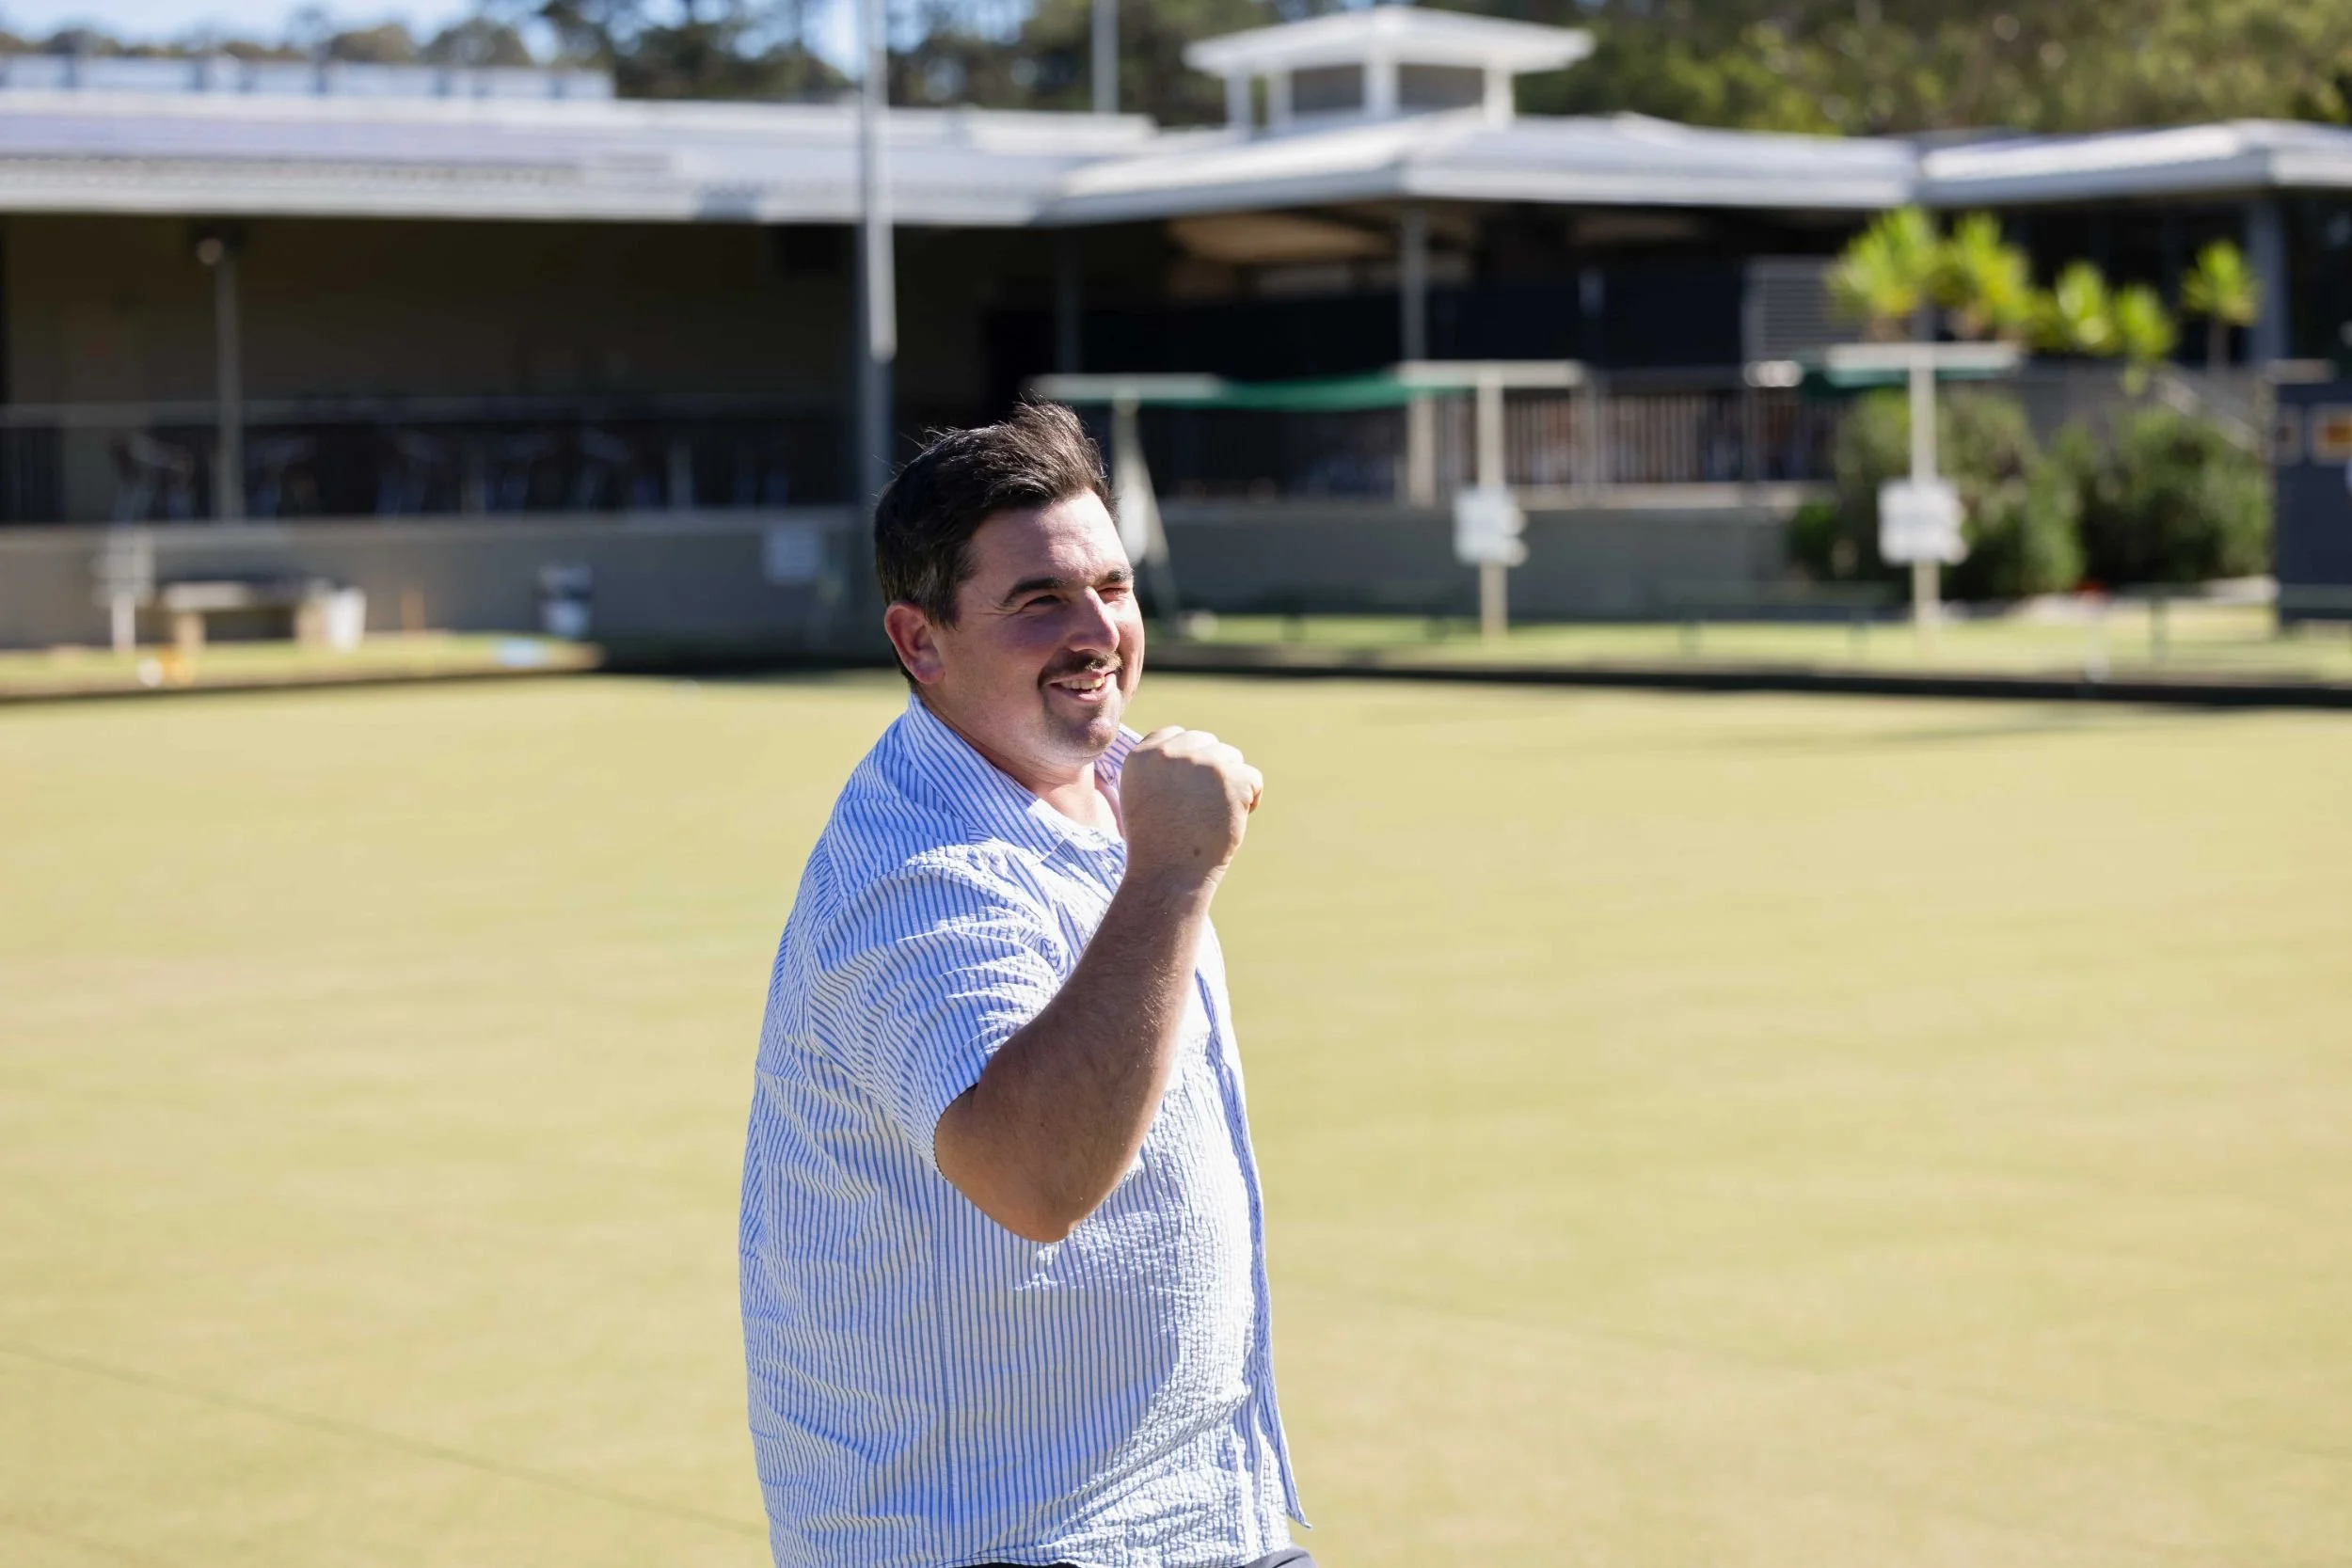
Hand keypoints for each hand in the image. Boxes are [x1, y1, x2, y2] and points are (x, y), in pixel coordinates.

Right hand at [1120, 727, 1262, 885]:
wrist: (1168, 875)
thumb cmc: (1156, 843)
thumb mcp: (1141, 795)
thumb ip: (1160, 766)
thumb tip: (1194, 745)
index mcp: (1142, 755)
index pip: (1177, 735)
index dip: (1188, 762)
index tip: (1184, 792)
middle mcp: (1170, 753)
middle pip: (1207, 742)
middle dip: (1211, 770)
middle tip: (1201, 808)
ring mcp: (1202, 763)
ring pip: (1232, 758)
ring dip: (1230, 784)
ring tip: (1213, 816)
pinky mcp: (1231, 778)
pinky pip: (1253, 778)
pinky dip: (1250, 799)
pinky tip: (1232, 820)